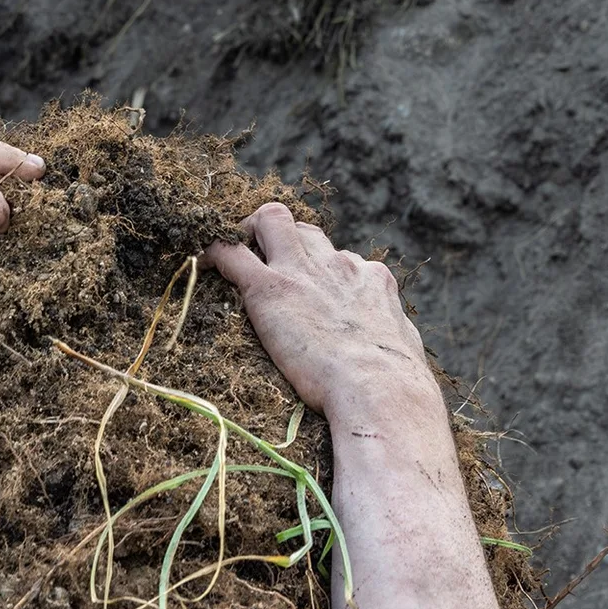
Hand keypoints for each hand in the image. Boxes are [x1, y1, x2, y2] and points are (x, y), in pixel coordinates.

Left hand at [204, 202, 435, 417]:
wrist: (379, 387)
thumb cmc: (396, 383)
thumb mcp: (403, 347)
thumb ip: (393, 333)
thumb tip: (399, 346)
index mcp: (371, 279)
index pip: (342, 259)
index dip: (321, 273)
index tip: (309, 294)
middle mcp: (338, 265)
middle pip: (306, 229)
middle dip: (284, 238)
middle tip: (264, 263)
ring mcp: (302, 272)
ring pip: (272, 221)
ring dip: (251, 233)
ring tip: (233, 258)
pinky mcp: (270, 288)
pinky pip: (231, 252)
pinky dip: (214, 251)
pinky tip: (204, 261)